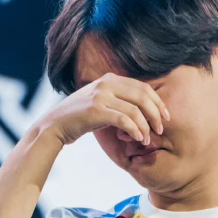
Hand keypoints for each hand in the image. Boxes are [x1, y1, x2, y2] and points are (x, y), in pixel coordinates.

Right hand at [39, 73, 168, 146]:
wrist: (53, 126)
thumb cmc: (78, 118)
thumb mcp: (99, 102)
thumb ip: (117, 100)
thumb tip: (142, 110)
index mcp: (109, 78)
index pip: (142, 87)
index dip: (157, 101)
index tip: (165, 116)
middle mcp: (106, 83)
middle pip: (143, 95)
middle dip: (156, 113)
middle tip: (161, 128)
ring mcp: (100, 95)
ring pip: (135, 110)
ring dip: (145, 126)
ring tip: (147, 139)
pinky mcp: (96, 110)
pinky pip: (124, 120)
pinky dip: (135, 130)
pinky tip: (138, 138)